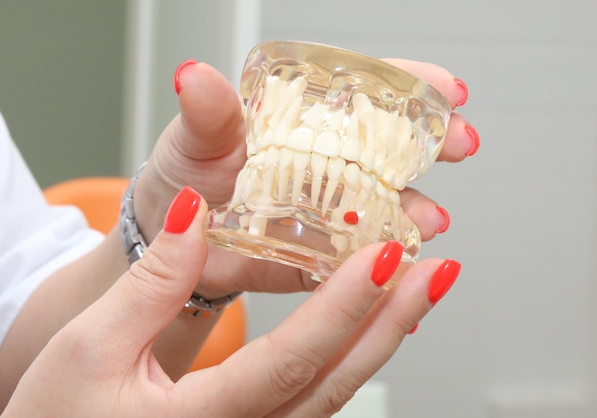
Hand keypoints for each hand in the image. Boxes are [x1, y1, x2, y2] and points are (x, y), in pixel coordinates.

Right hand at [1, 186, 459, 417]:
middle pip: (334, 382)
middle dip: (392, 322)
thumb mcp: (89, 345)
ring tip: (417, 289)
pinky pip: (317, 400)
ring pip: (335, 395)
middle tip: (436, 271)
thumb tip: (196, 215)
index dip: (341, 306)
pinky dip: (352, 358)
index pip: (290, 360)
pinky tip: (371, 325)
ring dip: (381, 339)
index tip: (384, 256)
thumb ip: (151, 282)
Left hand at [133, 59, 476, 297]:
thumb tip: (194, 76)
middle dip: (433, 145)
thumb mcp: (195, 138)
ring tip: (428, 220)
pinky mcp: (317, 256)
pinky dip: (383, 270)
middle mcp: (324, 163)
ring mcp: (327, 210)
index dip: (411, 87)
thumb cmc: (185, 174)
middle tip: (460, 146)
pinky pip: (357, 263)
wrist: (168, 236)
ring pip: (385, 207)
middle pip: (392, 147)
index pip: (365, 94)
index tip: (447, 91)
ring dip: (415, 212)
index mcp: (302, 122)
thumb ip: (206, 113)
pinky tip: (403, 275)